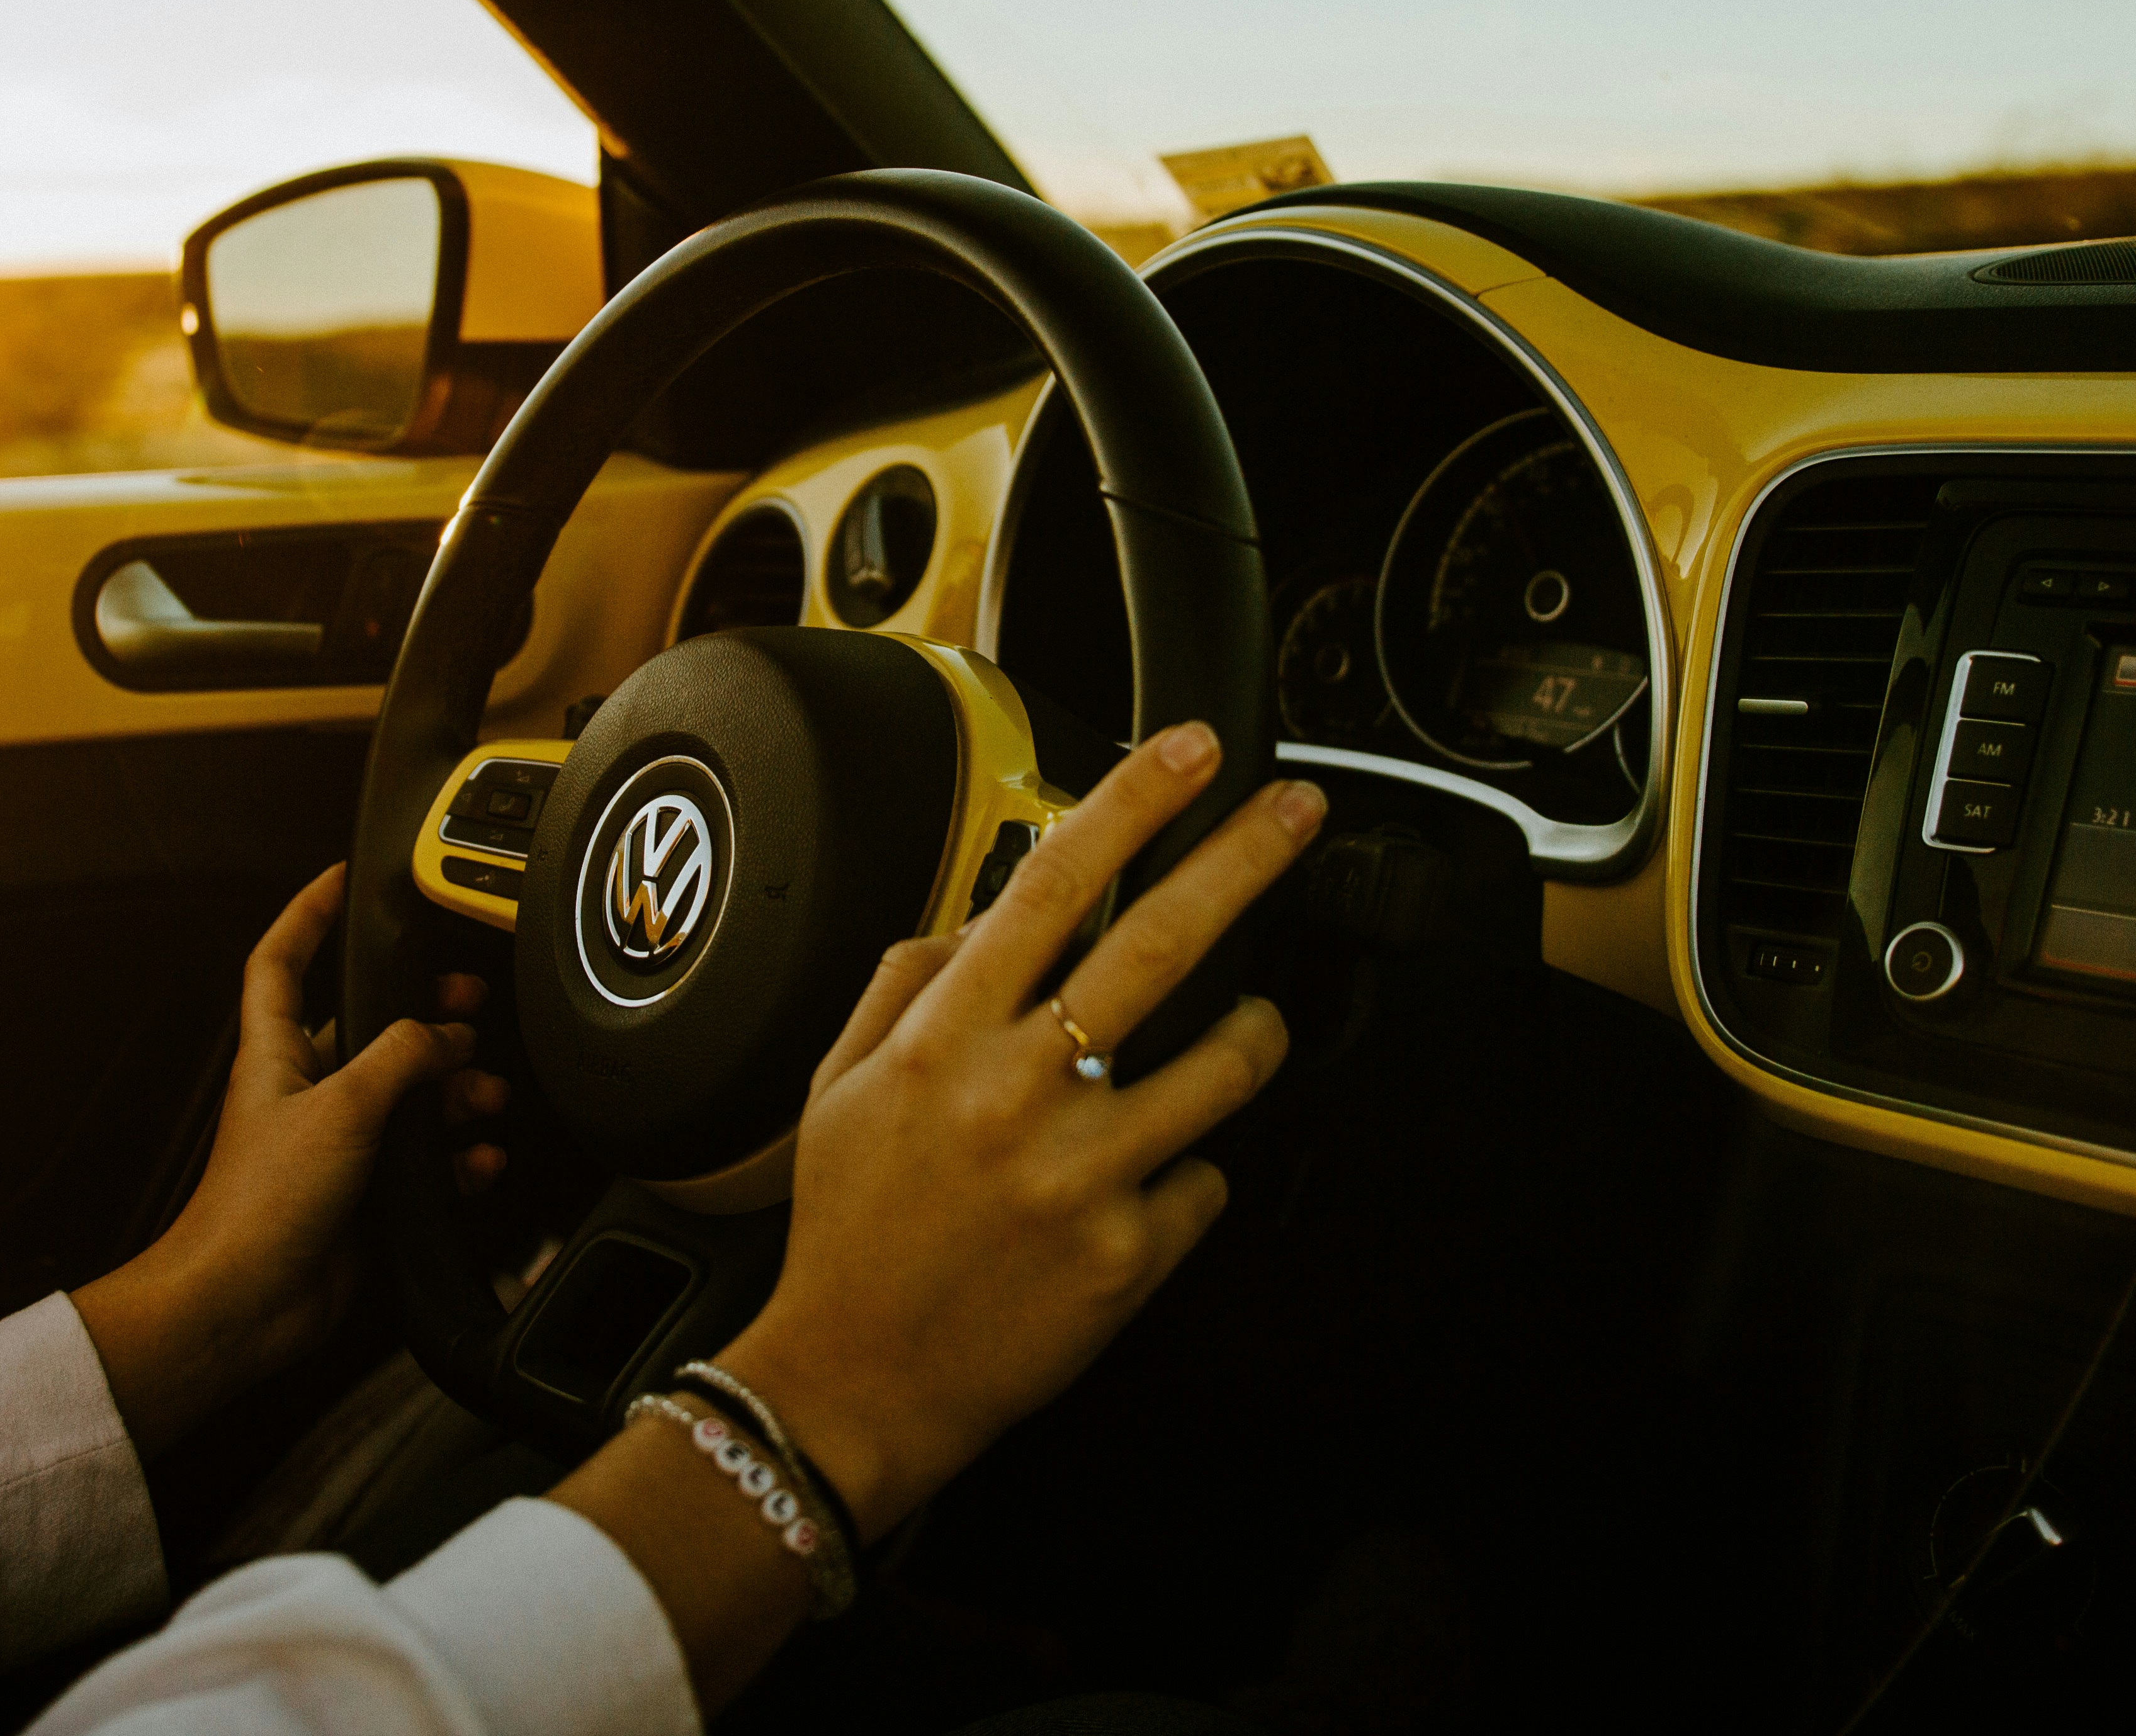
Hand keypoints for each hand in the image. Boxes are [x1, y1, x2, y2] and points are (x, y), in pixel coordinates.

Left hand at [72, 863, 508, 1456]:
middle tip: (469, 1001)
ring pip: (406, 1095)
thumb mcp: (341, 1108)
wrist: (243, 1304)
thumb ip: (400, 1057)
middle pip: (369, 1028)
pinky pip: (420, 1161)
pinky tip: (476, 1161)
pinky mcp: (361, 1195)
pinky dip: (454, 1159)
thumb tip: (443, 1030)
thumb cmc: (259, 1209)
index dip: (309, 914)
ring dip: (452, 1091)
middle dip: (424, 1012)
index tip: (343, 879)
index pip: (283, 960)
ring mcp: (334, 1145)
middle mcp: (304, 1093)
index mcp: (275, 1055)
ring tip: (485, 1093)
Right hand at [549, 723, 1316, 1705]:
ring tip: (1249, 1026)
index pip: (1049, 884)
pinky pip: (1205, 1180)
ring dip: (1253, 1032)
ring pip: (1223, 1065)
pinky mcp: (1127, 1252)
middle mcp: (1016, 1093)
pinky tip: (1141, 1185)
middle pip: (1158, 945)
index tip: (1188, 752)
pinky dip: (1188, 1172)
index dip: (1129, 801)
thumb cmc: (849, 1233)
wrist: (855, 1382)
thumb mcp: (838, 1086)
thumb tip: (983, 915)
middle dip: (1242, 859)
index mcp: (943, 1039)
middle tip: (1297, 812)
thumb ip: (907, 983)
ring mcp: (1081, 1172)